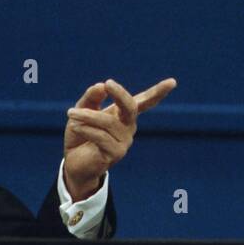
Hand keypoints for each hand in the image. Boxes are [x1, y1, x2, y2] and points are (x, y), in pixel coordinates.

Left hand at [62, 78, 176, 199]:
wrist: (74, 162)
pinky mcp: (115, 154)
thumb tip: (101, 86)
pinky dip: (86, 129)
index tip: (173, 82)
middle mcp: (128, 127)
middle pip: (131, 107)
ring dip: (88, 116)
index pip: (145, 102)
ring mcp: (124, 141)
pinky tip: (75, 126)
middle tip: (108, 84)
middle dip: (120, 94)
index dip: (158, 92)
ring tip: (71, 113)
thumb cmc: (81, 134)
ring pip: (108, 122)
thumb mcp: (81, 110)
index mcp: (123, 114)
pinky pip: (101, 137)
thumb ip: (91, 98)